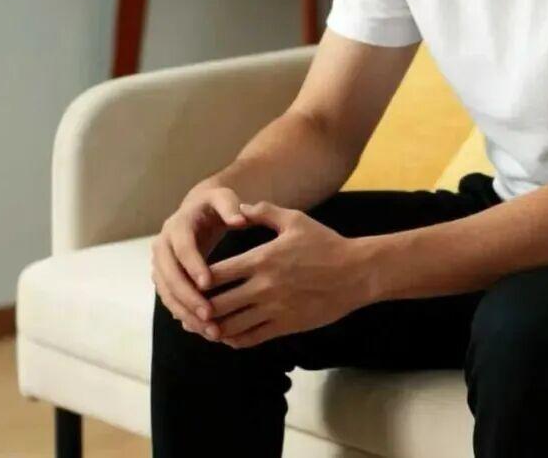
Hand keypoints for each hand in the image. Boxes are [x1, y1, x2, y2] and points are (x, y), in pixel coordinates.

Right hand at [151, 186, 248, 338]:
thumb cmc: (216, 206)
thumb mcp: (223, 198)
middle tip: (209, 314)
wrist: (199, 212)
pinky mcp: (165, 279)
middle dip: (187, 296)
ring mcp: (161, 264)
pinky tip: (204, 330)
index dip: (193, 266)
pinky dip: (185, 315)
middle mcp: (162, 246)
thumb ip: (230, 206)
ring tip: (209, 330)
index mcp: (177, 226)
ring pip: (167, 293)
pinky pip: (171, 300)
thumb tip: (240, 219)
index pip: (181, 248)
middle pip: (169, 275)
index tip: (208, 284)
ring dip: (185, 312)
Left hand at [206, 201, 377, 348]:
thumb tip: (240, 207)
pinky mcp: (287, 325)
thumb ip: (264, 212)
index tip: (192, 280)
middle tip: (190, 307)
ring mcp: (275, 309)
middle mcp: (264, 287)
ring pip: (229, 327)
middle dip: (198, 308)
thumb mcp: (295, 220)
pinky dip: (233, 339)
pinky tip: (228, 334)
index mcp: (261, 259)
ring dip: (212, 328)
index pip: (214, 274)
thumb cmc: (327, 243)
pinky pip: (250, 339)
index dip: (196, 280)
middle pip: (215, 305)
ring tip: (204, 324)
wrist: (358, 272)